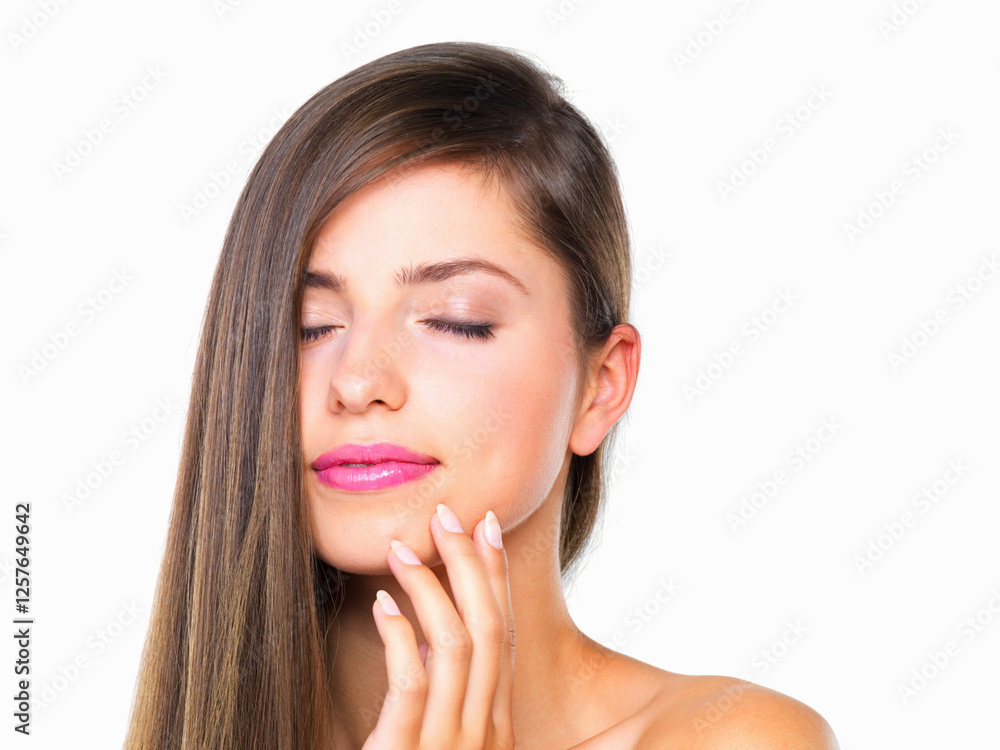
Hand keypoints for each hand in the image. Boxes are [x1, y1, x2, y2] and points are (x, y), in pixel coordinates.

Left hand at [362, 504, 515, 748]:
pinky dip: (399, 635)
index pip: (505, 635)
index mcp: (496, 728)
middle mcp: (482, 735)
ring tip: (399, 549)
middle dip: (469, 563)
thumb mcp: (441, 741)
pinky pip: (410, 682)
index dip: (497, 575)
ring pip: (455, 645)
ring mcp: (447, 746)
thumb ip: (448, 698)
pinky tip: (381, 604)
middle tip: (445, 515)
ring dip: (428, 587)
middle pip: (488, 628)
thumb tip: (433, 643)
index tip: (486, 525)